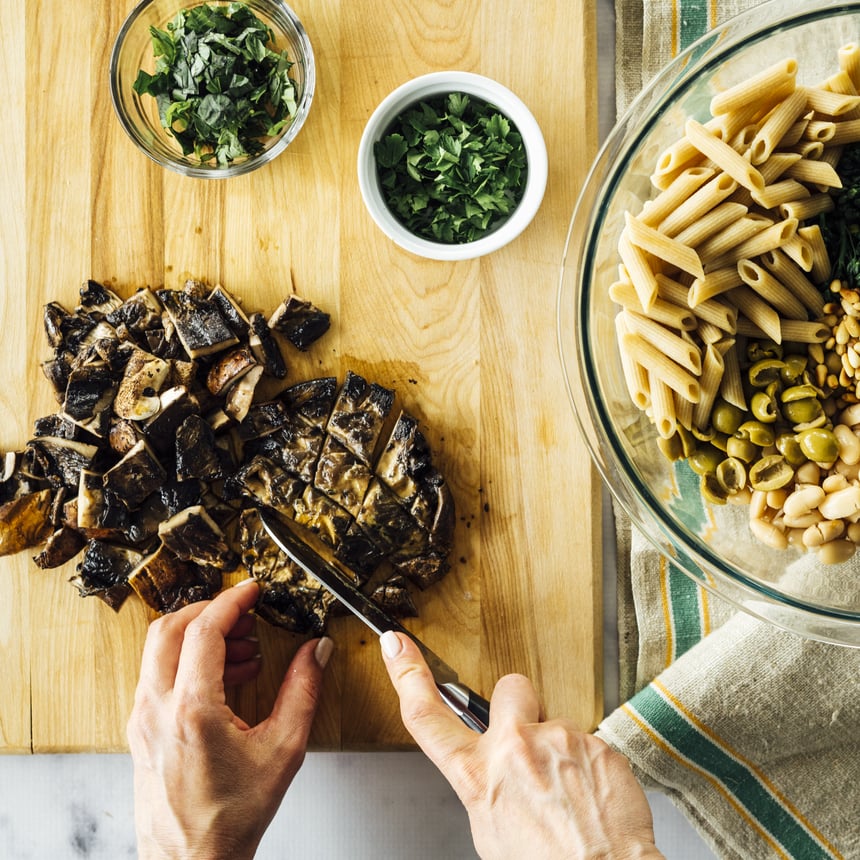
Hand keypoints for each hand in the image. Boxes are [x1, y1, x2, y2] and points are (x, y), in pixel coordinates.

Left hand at [128, 579, 332, 859]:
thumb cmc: (231, 818)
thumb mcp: (283, 751)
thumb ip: (303, 691)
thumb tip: (317, 651)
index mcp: (192, 710)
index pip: (205, 630)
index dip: (232, 601)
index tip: (252, 589)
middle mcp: (157, 708)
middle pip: (170, 628)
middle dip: (209, 610)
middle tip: (245, 614)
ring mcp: (142, 719)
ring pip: (158, 649)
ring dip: (198, 635)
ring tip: (243, 650)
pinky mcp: (140, 730)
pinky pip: (158, 674)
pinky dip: (188, 661)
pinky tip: (225, 679)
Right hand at [380, 632, 661, 859]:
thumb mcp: (490, 829)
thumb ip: (486, 784)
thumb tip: (497, 770)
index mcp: (477, 774)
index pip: (426, 715)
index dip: (406, 674)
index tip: (396, 644)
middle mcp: (515, 746)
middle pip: (509, 688)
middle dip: (519, 705)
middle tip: (531, 744)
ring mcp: (559, 739)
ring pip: (556, 724)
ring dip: (561, 750)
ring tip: (570, 795)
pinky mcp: (597, 743)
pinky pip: (590, 745)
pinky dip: (591, 767)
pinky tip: (592, 798)